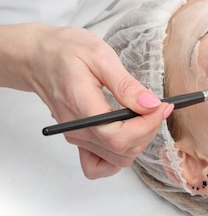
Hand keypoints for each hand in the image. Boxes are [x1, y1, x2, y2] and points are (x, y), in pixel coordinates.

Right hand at [0, 24, 171, 178]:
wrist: (38, 57)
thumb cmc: (65, 50)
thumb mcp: (100, 55)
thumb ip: (125, 84)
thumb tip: (150, 104)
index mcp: (82, 105)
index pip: (119, 136)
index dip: (147, 126)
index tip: (161, 106)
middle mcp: (77, 129)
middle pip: (122, 151)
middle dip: (148, 130)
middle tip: (157, 105)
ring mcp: (76, 137)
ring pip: (116, 160)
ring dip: (139, 141)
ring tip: (144, 116)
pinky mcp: (78, 139)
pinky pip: (99, 165)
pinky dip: (118, 156)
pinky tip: (127, 133)